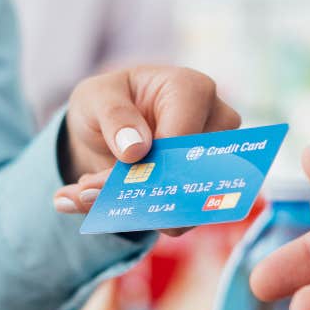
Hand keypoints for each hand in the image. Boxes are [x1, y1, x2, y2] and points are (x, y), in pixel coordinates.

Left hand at [53, 65, 239, 212]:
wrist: (111, 128)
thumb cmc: (109, 102)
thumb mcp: (95, 98)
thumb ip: (113, 116)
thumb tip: (135, 150)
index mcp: (192, 90)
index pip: (183, 138)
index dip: (151, 164)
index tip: (110, 178)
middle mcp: (216, 124)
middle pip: (193, 171)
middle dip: (145, 191)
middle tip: (93, 196)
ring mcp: (217, 158)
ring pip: (192, 200)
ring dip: (144, 210)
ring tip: (95, 199)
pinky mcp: (206, 187)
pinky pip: (185, 215)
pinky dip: (147, 219)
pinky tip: (114, 206)